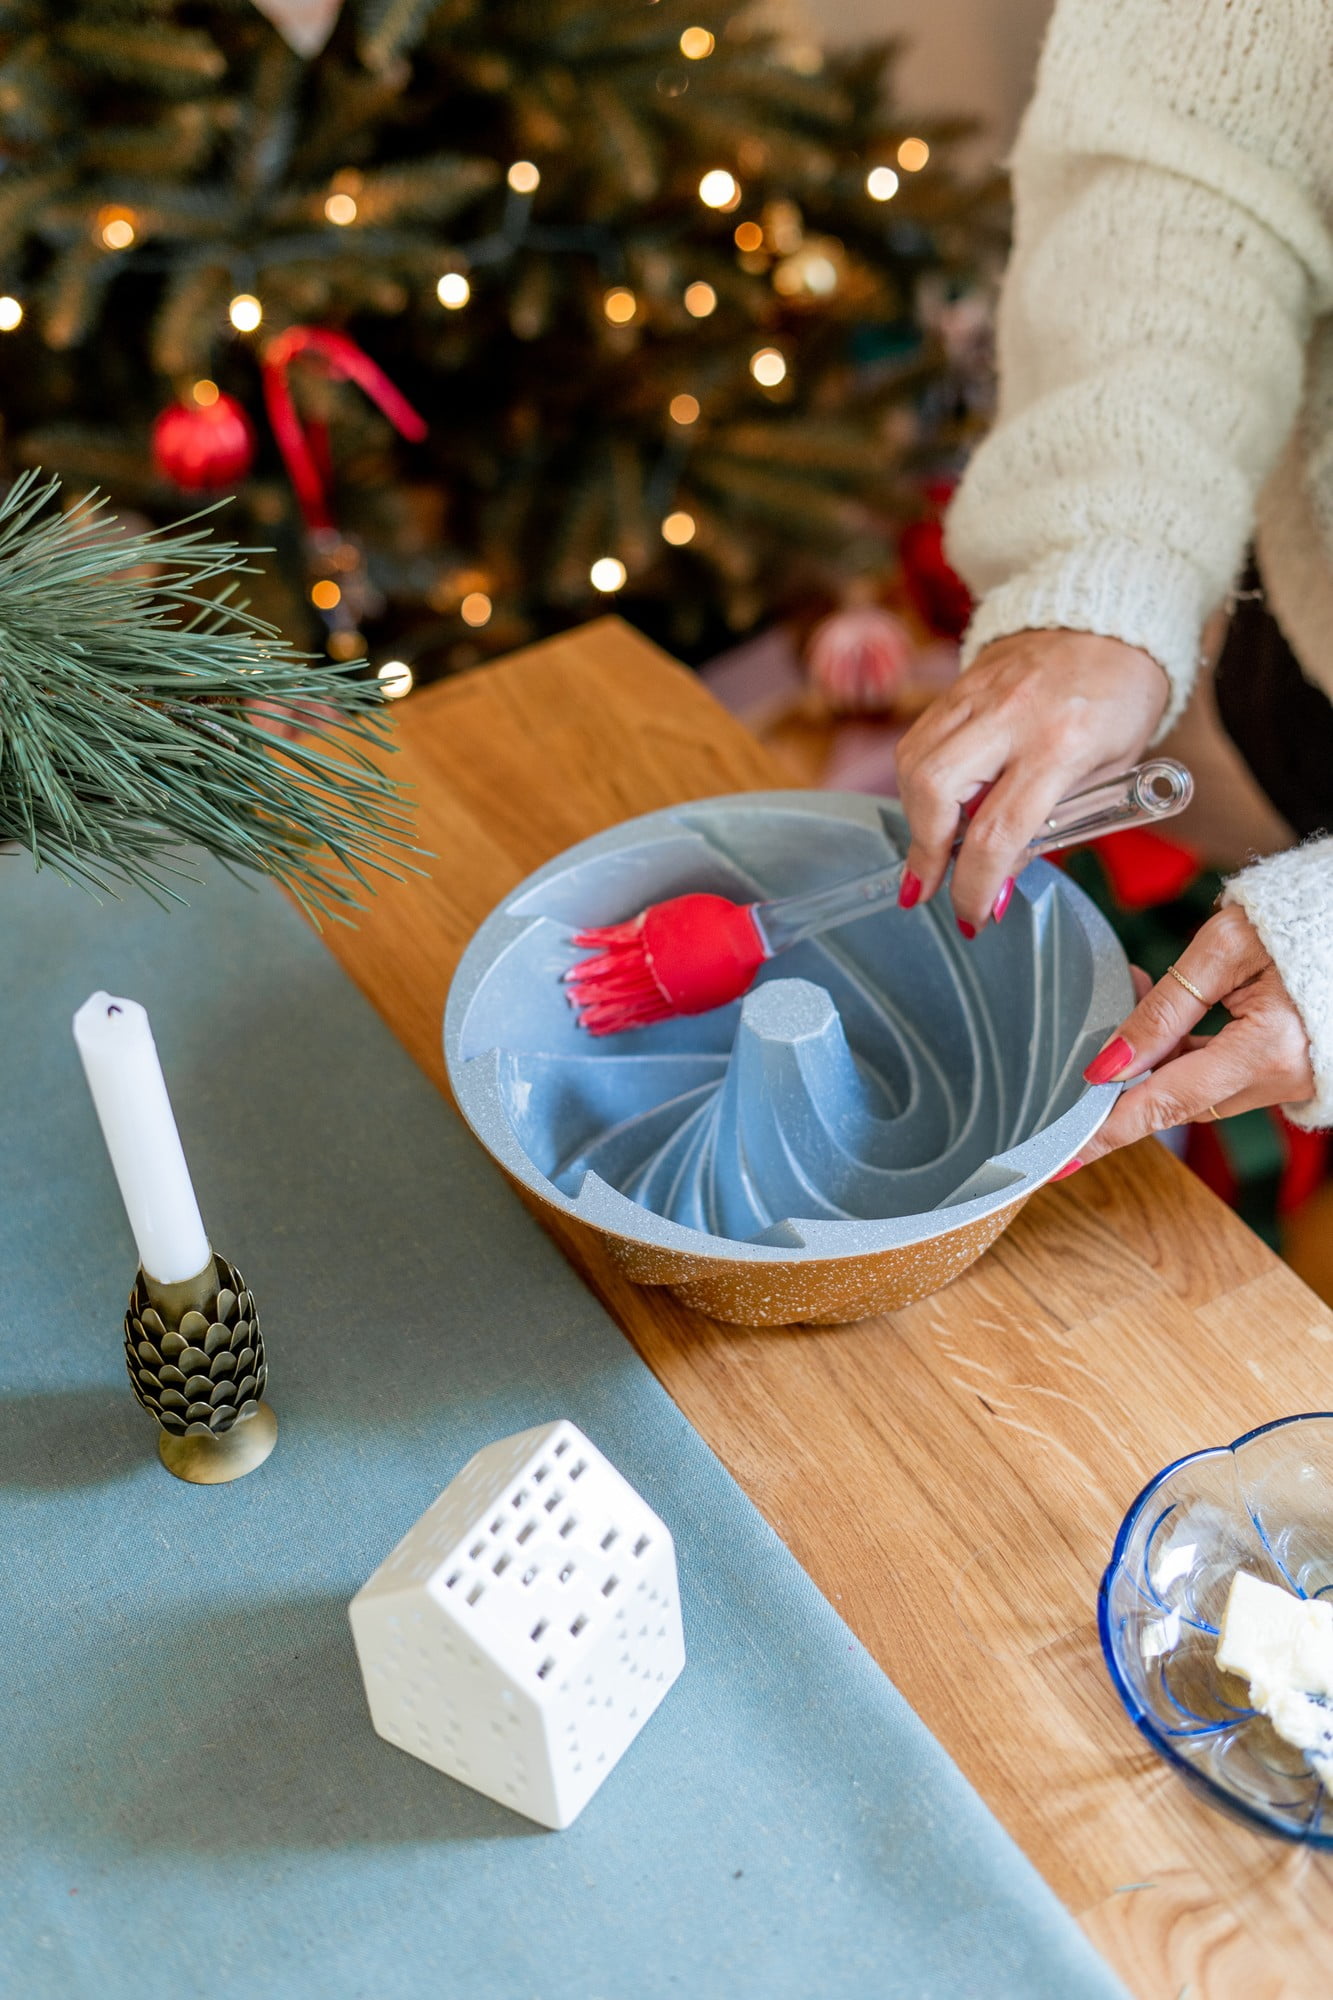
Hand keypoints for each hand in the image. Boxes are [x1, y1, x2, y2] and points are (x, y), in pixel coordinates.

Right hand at [895, 630, 1169, 932]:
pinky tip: (933, 805)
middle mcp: (1011, 715)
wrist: (1111, 615)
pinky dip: (916, 782)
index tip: (973, 916)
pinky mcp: (958, 684)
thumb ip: (1055, 822)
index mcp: (1063, 743)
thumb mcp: (1110, 771)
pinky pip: (918, 739)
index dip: (976, 884)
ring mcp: (978, 694)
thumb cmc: (1122, 699)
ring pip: (913, 763)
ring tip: (932, 848)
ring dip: (915, 818)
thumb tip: (998, 875)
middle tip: (928, 887)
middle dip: (925, 850)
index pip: (999, 831)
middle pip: (934, 790)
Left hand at [1070, 905, 1314, 1165]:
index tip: (1064, 1156)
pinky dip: (1185, 1055)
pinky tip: (1162, 1022)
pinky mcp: (1287, 1068)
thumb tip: (1112, 1062)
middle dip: (1126, 1083)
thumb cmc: (1300, 919)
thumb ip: (1165, 1008)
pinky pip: (1220, 1075)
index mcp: (1268, 1048)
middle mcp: (1282, 1077)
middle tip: (1085, 1053)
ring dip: (1155, 1062)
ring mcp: (1289, 1077)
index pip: (1166, 1102)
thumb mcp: (1225, 949)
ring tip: (1128, 1000)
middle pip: (1179, 1100)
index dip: (1110, 1130)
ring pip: (1197, 1089)